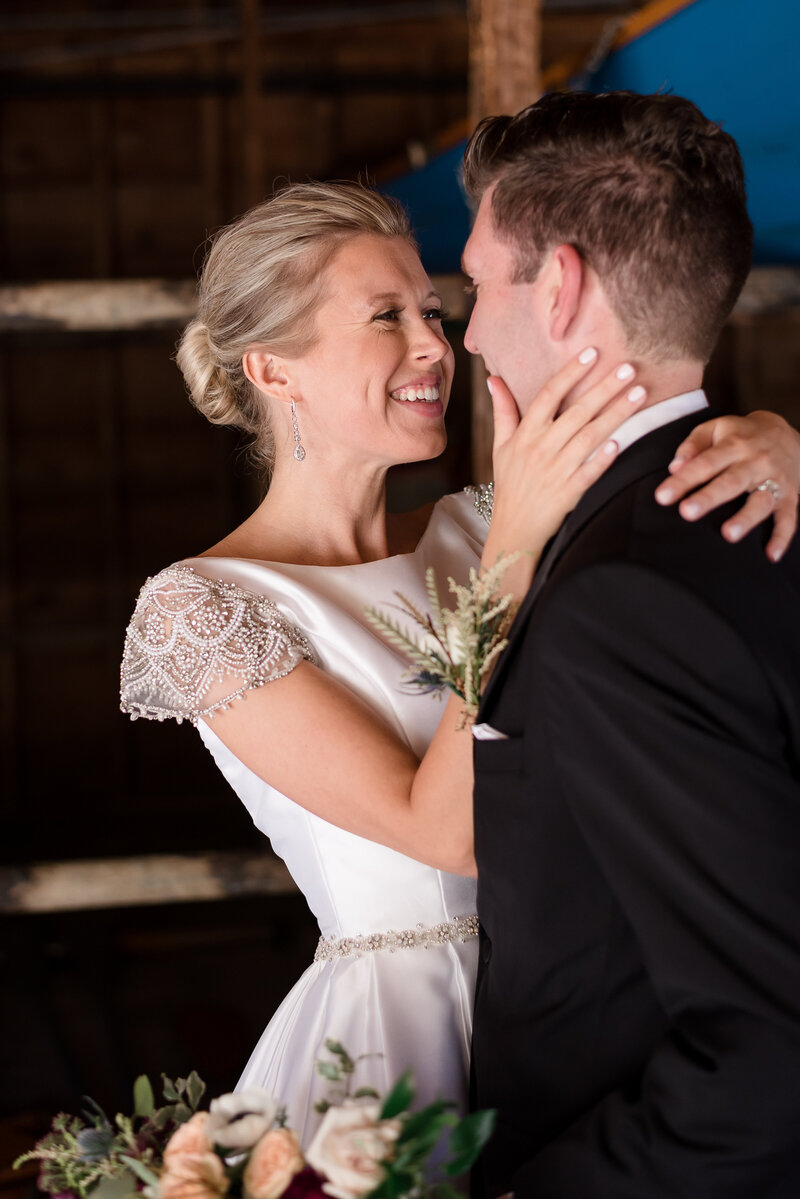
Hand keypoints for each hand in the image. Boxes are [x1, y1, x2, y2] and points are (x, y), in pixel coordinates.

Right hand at [486, 348, 645, 564]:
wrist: (514, 529)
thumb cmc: (511, 484)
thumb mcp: (501, 446)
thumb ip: (503, 411)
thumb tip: (494, 379)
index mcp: (525, 434)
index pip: (548, 395)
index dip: (570, 373)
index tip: (592, 353)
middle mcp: (540, 449)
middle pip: (576, 412)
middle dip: (604, 388)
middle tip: (628, 369)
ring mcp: (555, 471)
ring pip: (589, 437)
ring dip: (615, 415)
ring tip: (639, 394)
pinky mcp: (568, 493)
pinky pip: (588, 473)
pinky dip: (602, 459)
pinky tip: (621, 442)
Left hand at [654, 410, 799, 561]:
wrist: (784, 431)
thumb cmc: (740, 435)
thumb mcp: (715, 428)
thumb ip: (693, 444)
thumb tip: (675, 467)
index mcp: (734, 445)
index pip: (705, 463)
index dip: (683, 480)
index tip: (662, 496)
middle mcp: (756, 462)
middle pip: (732, 482)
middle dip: (710, 498)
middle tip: (687, 512)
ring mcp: (775, 480)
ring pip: (761, 501)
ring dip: (746, 518)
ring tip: (728, 534)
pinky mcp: (790, 496)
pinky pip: (789, 518)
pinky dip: (782, 537)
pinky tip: (771, 555)